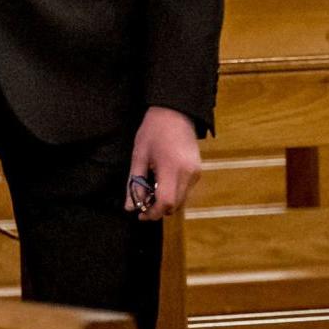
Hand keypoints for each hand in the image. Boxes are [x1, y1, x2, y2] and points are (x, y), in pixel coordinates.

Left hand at [126, 105, 201, 220]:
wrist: (175, 113)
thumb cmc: (153, 132)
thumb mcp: (138, 156)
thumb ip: (134, 183)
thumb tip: (129, 206)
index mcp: (171, 168)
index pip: (165, 202)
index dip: (152, 213)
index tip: (140, 214)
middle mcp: (188, 174)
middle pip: (175, 205)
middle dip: (158, 210)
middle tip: (142, 205)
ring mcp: (196, 173)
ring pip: (181, 200)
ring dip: (166, 202)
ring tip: (150, 191)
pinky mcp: (198, 172)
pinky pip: (186, 191)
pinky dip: (174, 193)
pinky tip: (162, 183)